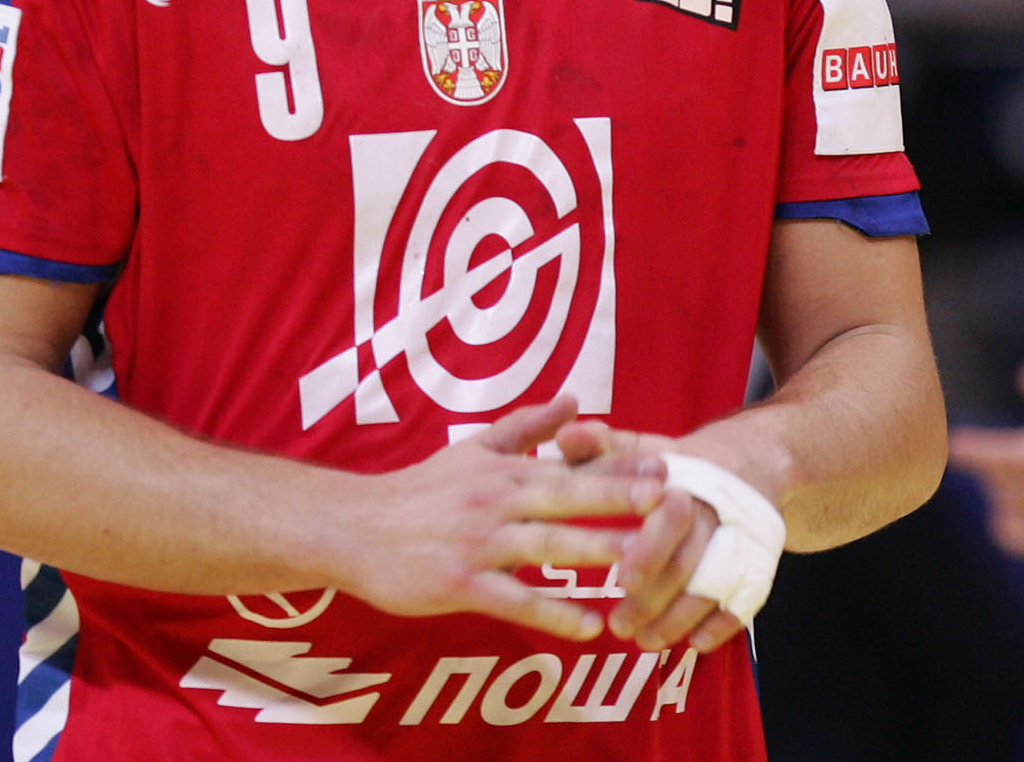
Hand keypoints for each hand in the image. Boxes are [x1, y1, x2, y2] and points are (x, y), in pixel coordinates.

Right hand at [334, 396, 664, 640]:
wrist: (354, 527)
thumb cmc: (418, 490)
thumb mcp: (472, 449)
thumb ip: (526, 427)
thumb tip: (574, 398)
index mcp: (504, 471)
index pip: (570, 466)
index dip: (618, 468)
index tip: (665, 467)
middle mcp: (496, 502)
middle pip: (567, 499)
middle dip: (619, 499)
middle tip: (668, 502)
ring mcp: (479, 544)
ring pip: (546, 547)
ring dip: (596, 553)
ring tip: (642, 563)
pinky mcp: (460, 584)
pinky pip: (515, 601)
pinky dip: (553, 614)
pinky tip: (590, 626)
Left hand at [557, 420, 747, 655]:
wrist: (747, 463)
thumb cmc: (674, 463)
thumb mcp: (640, 446)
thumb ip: (600, 446)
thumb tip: (564, 438)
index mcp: (686, 480)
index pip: (670, 518)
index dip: (647, 552)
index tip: (619, 581)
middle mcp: (717, 512)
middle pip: (690, 561)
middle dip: (655, 598)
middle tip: (620, 626)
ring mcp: (741, 542)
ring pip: (713, 587)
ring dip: (680, 619)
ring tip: (645, 642)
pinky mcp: (757, 566)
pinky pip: (745, 600)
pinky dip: (722, 625)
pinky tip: (695, 644)